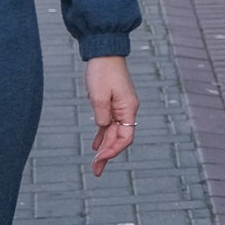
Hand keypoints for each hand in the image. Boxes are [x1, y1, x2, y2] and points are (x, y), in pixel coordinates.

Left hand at [85, 56, 137, 176]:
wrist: (104, 53)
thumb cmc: (102, 72)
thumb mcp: (98, 95)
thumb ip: (101, 115)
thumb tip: (103, 127)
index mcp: (128, 109)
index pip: (125, 137)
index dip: (113, 150)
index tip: (99, 159)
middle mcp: (127, 110)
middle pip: (119, 138)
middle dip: (107, 155)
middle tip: (95, 171)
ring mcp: (121, 107)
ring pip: (113, 133)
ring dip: (104, 148)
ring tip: (95, 164)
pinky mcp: (113, 103)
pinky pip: (109, 125)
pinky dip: (102, 136)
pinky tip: (95, 146)